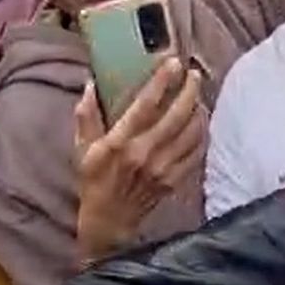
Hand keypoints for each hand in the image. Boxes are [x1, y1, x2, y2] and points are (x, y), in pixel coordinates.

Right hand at [73, 61, 207, 258]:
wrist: (109, 221)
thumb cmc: (94, 181)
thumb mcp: (82, 148)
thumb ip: (87, 115)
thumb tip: (91, 84)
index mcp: (119, 143)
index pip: (145, 105)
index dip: (162, 81)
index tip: (173, 63)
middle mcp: (144, 153)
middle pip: (177, 114)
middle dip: (189, 89)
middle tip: (193, 73)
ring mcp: (163, 168)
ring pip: (191, 131)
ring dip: (199, 109)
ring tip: (199, 94)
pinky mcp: (174, 179)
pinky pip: (196, 151)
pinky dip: (202, 133)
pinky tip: (201, 121)